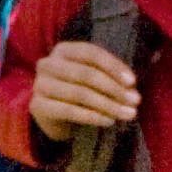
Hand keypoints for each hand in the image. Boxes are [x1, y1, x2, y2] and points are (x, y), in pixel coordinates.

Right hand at [26, 41, 140, 137]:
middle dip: (113, 89)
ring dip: (107, 105)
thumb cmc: (78, 90)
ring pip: (79, 93)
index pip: (90, 53)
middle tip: (134, 102)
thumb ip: (110, 77)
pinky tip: (108, 121)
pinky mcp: (37, 106)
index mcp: (63, 50)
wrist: (53, 116)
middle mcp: (48, 64)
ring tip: (126, 114)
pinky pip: (68, 111)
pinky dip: (92, 117)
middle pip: (85, 74)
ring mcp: (40, 85)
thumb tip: (131, 88)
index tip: (132, 82)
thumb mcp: (93, 78)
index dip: (113, 66)